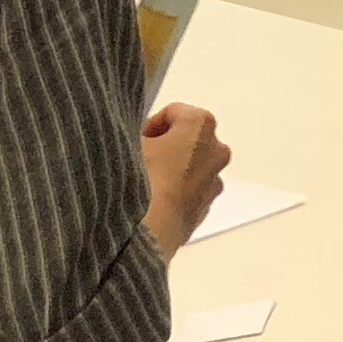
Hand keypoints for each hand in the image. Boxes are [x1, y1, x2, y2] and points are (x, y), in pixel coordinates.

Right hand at [139, 102, 231, 257]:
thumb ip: (132, 131)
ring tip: (144, 183)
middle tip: (139, 159)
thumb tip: (129, 136)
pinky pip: (189, 192)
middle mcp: (216, 150)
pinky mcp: (206, 208)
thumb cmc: (142, 178)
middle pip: (187, 140)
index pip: (172, 112)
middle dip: (165, 147)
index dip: (150, 125)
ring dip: (171, 171)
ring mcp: (214, 182)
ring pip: (190, 168)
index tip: (136, 140)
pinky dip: (176, 193)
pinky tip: (153, 201)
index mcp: (200, 124)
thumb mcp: (126, 141)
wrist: (150, 229)